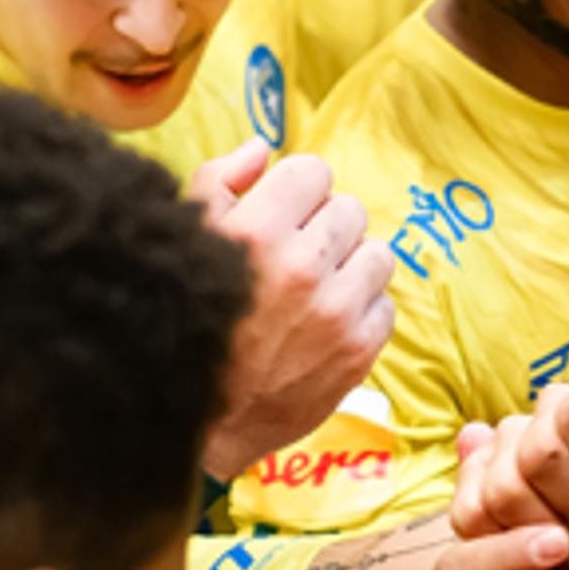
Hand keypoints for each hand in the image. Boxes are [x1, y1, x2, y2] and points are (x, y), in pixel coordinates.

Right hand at [193, 138, 398, 477]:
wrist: (195, 421)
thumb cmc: (183, 321)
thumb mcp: (184, 240)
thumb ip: (221, 181)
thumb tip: (262, 149)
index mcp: (258, 230)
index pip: (313, 172)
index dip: (294, 192)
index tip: (281, 215)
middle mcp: (304, 266)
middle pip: (350, 210)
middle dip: (323, 227)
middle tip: (294, 258)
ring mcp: (337, 312)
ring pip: (378, 254)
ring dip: (350, 267)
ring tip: (314, 291)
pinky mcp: (358, 352)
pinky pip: (385, 305)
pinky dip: (361, 311)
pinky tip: (323, 325)